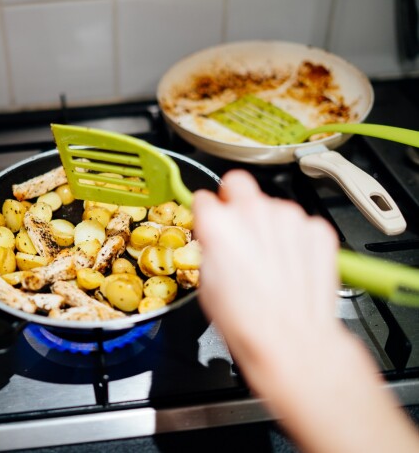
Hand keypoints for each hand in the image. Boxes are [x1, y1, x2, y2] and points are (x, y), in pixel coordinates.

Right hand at [192, 170, 418, 452]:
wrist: (291, 339)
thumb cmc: (246, 320)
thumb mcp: (207, 282)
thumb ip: (211, 246)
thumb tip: (216, 239)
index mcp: (218, 224)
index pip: (205, 197)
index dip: (207, 211)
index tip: (210, 220)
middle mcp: (254, 211)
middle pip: (239, 183)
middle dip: (235, 198)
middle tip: (237, 224)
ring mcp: (290, 218)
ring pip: (274, 205)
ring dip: (269, 224)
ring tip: (270, 260)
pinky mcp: (318, 230)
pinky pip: (302, 225)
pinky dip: (296, 239)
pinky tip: (291, 265)